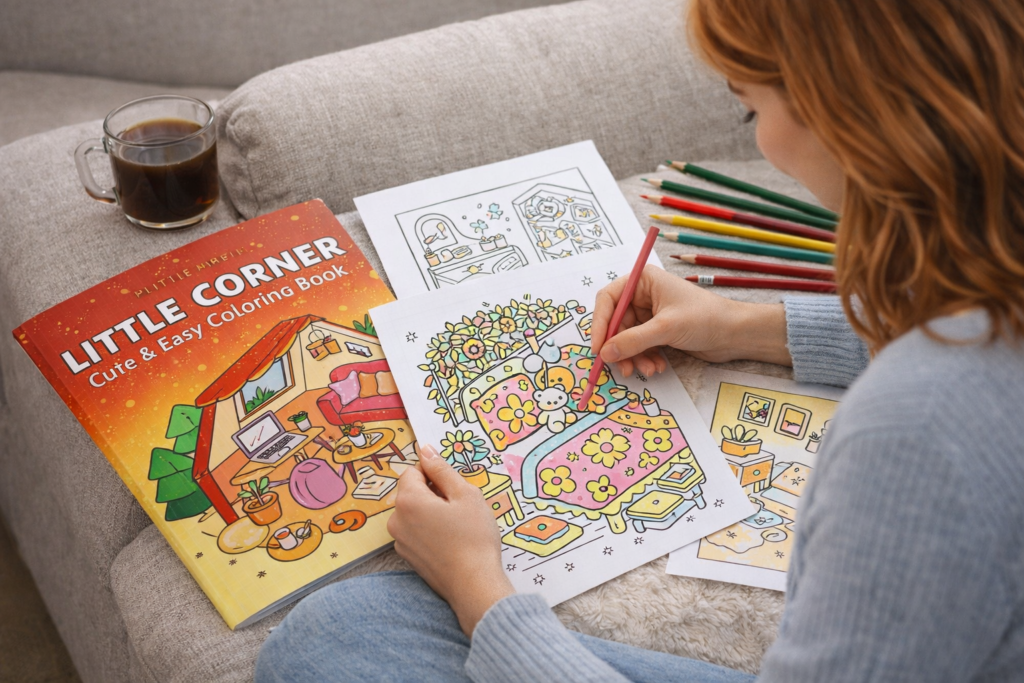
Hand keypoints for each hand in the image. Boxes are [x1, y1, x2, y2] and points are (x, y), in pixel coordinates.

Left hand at [387, 445, 514, 635]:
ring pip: (414, 513)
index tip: (454, 485)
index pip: (413, 470)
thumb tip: (426, 450)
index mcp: (408, 500)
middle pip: (411, 492)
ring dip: (431, 512)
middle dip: (433, 493)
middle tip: (459, 507)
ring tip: (457, 525)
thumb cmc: (474, 537)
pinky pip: (415, 532)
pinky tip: (450, 541)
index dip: (435, 473)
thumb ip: (442, 470)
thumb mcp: (466, 494)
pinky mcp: (407, 557)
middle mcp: (396, 520)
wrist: (474, 585)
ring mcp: (400, 541)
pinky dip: (429, 530)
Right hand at [590, 265, 791, 374]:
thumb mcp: (666, 328)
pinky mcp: (657, 332)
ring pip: (626, 339)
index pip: (608, 299)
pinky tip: (657, 367)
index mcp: (643, 281)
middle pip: (615, 323)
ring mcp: (650, 314)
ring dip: (633, 357)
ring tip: (647, 370)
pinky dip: (644, 358)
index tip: (598, 347)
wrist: (735, 334)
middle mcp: (643, 295)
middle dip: (619, 347)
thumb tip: (605, 353)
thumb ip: (633, 340)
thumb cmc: (705, 318)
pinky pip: (639, 347)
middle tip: (622, 368)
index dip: (599, 323)